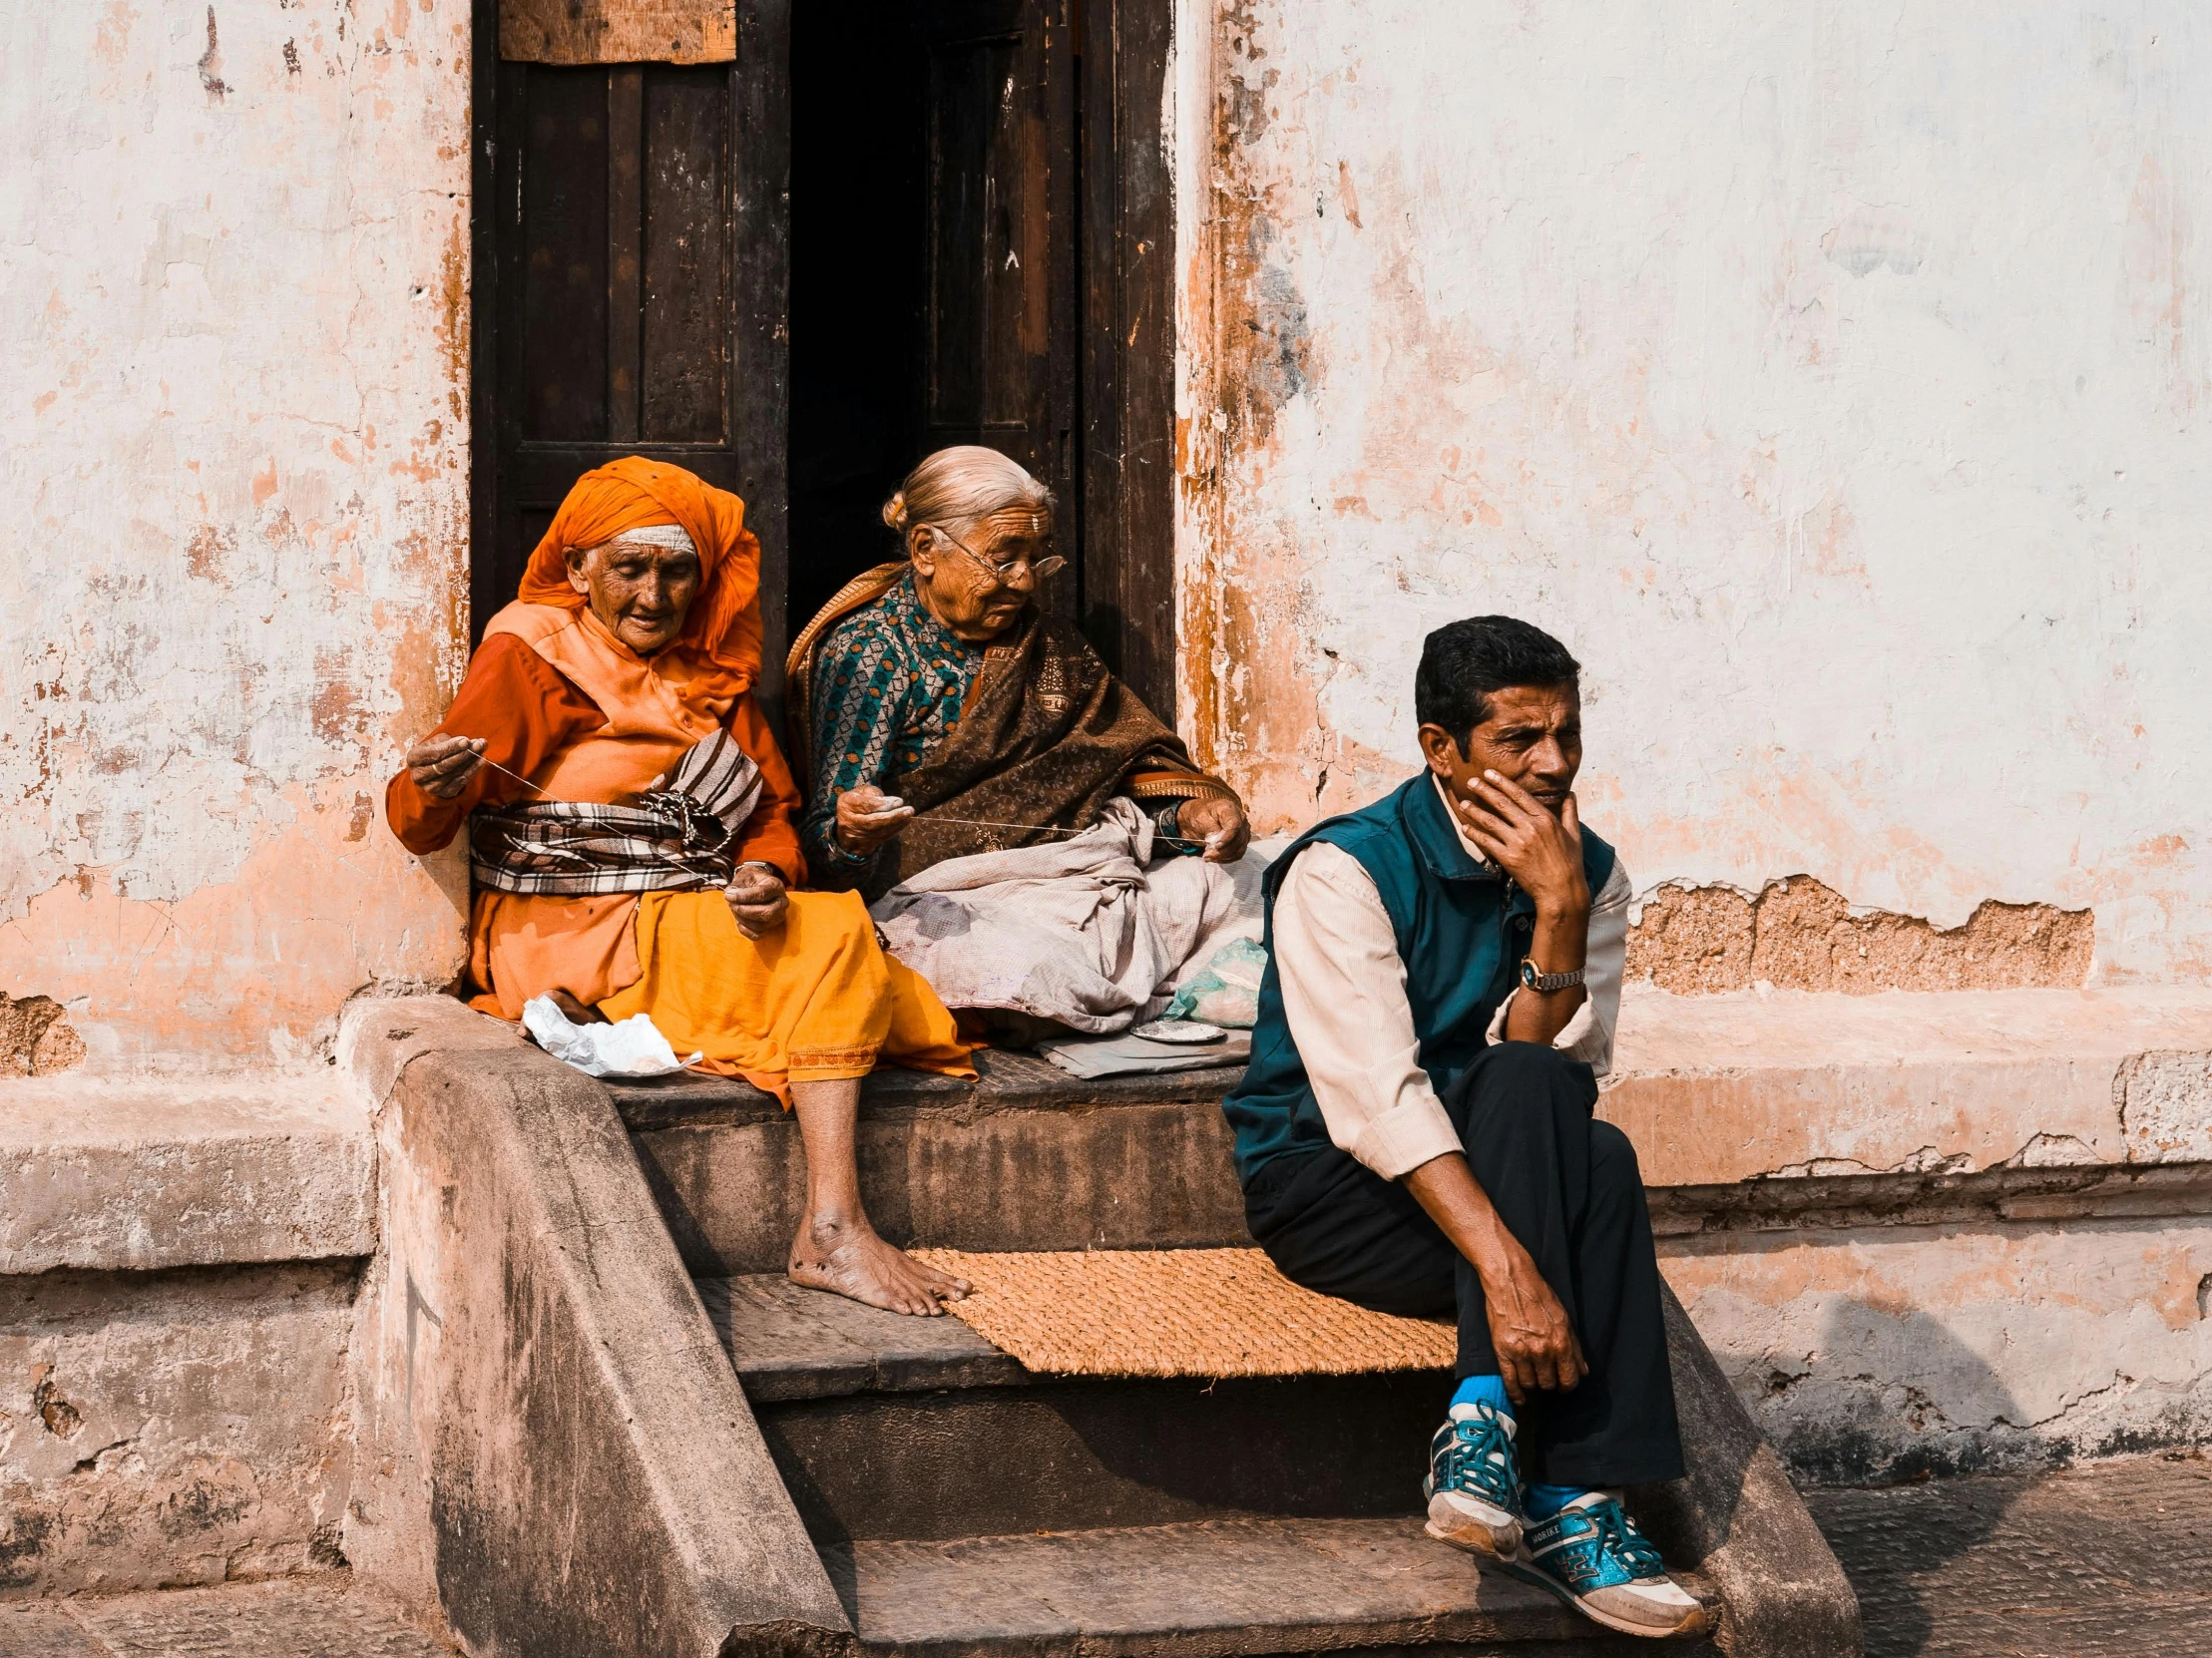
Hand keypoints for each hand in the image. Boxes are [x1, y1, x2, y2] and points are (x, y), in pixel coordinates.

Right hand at [407, 734, 486, 799]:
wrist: (430, 773)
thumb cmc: (433, 753)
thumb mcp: (435, 743)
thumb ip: (450, 740)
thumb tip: (469, 742)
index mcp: (414, 758)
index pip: (434, 753)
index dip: (451, 747)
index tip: (466, 741)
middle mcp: (420, 775)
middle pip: (445, 765)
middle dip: (464, 753)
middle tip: (479, 744)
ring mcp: (432, 786)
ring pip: (454, 773)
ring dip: (471, 761)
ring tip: (481, 750)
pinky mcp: (445, 792)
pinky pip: (461, 781)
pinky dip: (473, 770)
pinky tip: (480, 761)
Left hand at [724, 864, 788, 938]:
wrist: (757, 884)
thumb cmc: (750, 880)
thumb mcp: (743, 877)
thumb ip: (736, 887)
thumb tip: (730, 896)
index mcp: (776, 886)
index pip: (762, 894)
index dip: (744, 896)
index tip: (728, 896)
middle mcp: (781, 902)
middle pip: (766, 913)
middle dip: (745, 911)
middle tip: (732, 904)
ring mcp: (778, 916)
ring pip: (761, 925)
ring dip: (743, 919)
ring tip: (734, 909)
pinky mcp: (771, 927)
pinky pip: (757, 935)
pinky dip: (745, 930)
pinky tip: (738, 920)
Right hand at [835, 784, 913, 856]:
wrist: (847, 827)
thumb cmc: (857, 803)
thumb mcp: (860, 792)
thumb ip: (873, 793)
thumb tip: (889, 801)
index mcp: (847, 804)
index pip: (865, 806)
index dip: (883, 804)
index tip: (899, 801)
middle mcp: (849, 821)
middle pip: (872, 822)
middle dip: (893, 816)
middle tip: (909, 810)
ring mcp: (857, 835)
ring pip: (879, 832)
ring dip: (897, 823)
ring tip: (909, 815)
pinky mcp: (864, 844)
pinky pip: (882, 838)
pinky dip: (895, 830)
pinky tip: (905, 822)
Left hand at [1177, 794, 1250, 862]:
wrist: (1198, 818)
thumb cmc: (1198, 814)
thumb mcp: (1200, 818)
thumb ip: (1210, 829)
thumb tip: (1217, 843)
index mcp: (1229, 808)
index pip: (1235, 824)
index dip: (1227, 838)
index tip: (1215, 846)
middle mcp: (1240, 818)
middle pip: (1238, 839)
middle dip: (1222, 851)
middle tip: (1206, 855)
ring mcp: (1242, 830)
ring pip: (1239, 848)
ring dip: (1224, 856)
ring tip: (1208, 857)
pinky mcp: (1241, 840)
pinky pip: (1238, 853)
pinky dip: (1227, 858)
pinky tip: (1215, 857)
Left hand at [1454, 773, 1588, 916]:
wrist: (1562, 891)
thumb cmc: (1570, 863)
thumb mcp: (1574, 834)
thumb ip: (1569, 812)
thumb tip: (1570, 794)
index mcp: (1545, 819)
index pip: (1519, 795)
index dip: (1502, 783)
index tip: (1489, 774)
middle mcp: (1530, 827)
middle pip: (1501, 804)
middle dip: (1484, 790)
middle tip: (1471, 782)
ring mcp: (1518, 842)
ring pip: (1490, 821)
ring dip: (1474, 811)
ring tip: (1463, 803)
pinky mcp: (1508, 858)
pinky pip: (1486, 842)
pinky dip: (1474, 834)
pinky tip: (1465, 828)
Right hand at [1480, 1236, 1589, 1403]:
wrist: (1511, 1281)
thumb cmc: (1539, 1296)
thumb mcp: (1564, 1319)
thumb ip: (1575, 1348)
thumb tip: (1583, 1371)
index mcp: (1561, 1343)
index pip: (1569, 1379)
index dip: (1567, 1385)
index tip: (1563, 1384)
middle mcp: (1543, 1352)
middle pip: (1548, 1384)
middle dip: (1549, 1381)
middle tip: (1546, 1374)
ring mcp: (1521, 1353)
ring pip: (1530, 1384)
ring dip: (1532, 1382)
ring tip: (1532, 1375)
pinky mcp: (1503, 1352)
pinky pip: (1510, 1382)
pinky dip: (1515, 1393)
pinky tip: (1520, 1397)